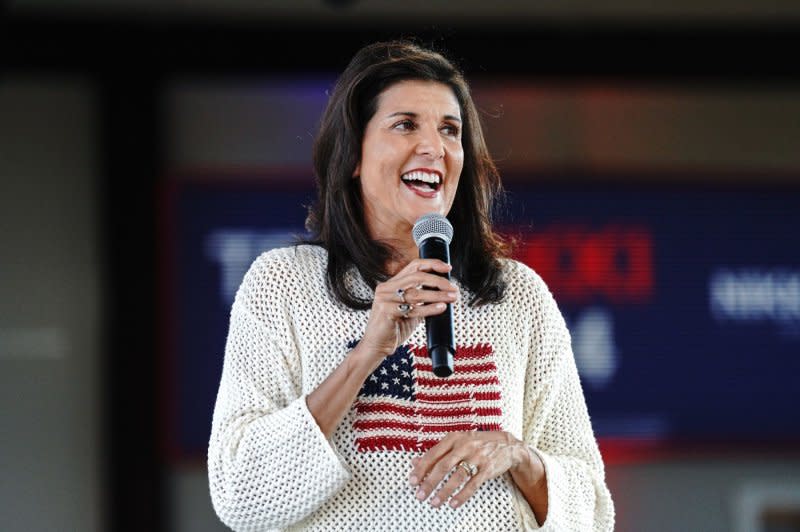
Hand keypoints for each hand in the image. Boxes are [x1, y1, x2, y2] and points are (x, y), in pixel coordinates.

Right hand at [358, 258, 458, 359]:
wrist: (377, 346)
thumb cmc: (394, 328)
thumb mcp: (409, 309)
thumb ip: (421, 299)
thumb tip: (444, 292)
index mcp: (392, 284)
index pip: (414, 266)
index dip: (432, 264)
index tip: (448, 268)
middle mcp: (387, 288)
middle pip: (417, 276)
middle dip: (439, 281)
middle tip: (454, 289)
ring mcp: (385, 299)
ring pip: (416, 293)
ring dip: (438, 295)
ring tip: (452, 298)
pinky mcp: (386, 312)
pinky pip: (413, 309)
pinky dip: (429, 308)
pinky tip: (441, 308)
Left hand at [408, 431, 537, 508]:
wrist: (507, 445)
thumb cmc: (477, 444)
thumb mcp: (457, 442)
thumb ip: (436, 452)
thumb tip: (414, 462)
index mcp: (454, 438)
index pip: (433, 454)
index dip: (421, 469)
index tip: (412, 482)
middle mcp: (465, 445)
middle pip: (443, 466)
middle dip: (429, 482)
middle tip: (420, 495)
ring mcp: (477, 456)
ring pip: (457, 476)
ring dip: (444, 492)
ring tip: (434, 503)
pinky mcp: (488, 468)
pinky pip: (473, 484)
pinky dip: (462, 495)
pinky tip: (453, 503)